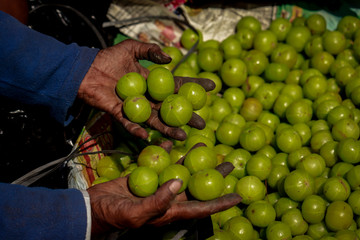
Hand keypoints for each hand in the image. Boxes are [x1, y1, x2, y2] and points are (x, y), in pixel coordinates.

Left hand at [77, 39, 214, 140]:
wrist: (85, 69)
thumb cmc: (107, 58)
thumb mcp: (131, 48)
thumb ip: (150, 51)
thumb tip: (170, 59)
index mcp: (152, 82)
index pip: (177, 85)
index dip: (194, 86)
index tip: (211, 87)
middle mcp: (147, 96)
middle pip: (170, 108)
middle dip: (186, 116)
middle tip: (201, 123)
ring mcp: (135, 106)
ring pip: (154, 120)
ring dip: (168, 128)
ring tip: (182, 135)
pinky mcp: (120, 113)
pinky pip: (130, 124)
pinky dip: (137, 131)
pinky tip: (148, 137)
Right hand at [87, 162, 240, 236]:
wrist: (93, 206)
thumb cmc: (114, 215)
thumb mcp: (136, 213)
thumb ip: (158, 201)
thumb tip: (178, 183)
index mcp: (170, 210)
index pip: (201, 208)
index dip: (221, 203)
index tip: (238, 196)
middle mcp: (168, 198)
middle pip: (197, 185)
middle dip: (214, 175)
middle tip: (229, 163)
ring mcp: (157, 185)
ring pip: (181, 169)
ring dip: (194, 159)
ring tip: (207, 147)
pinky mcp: (146, 175)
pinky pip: (161, 161)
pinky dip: (168, 152)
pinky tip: (174, 142)